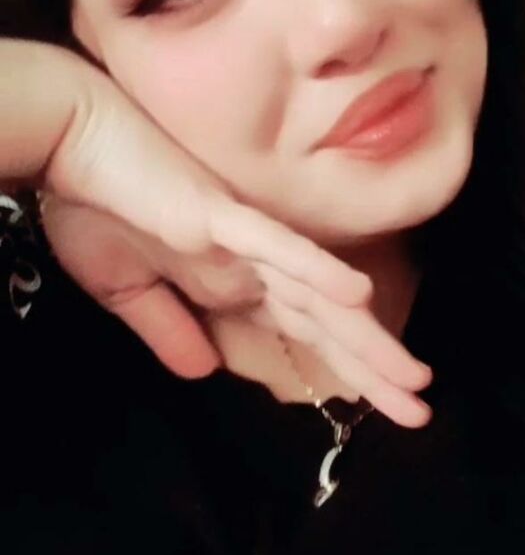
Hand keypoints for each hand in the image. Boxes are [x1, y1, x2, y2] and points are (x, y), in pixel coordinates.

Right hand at [26, 47, 431, 427]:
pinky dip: (314, 270)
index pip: (304, 332)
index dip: (345, 368)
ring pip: (315, 294)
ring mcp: (243, 241)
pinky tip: (357, 294)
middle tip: (421, 408)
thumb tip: (203, 373)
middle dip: (374, 368)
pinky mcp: (221, 216)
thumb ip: (169, 330)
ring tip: (412, 378)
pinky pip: (276, 246)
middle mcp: (253, 266)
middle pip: (326, 323)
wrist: (74, 145)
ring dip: (363, 336)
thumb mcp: (126, 289)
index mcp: (234, 283)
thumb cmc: (98, 209)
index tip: (385, 403)